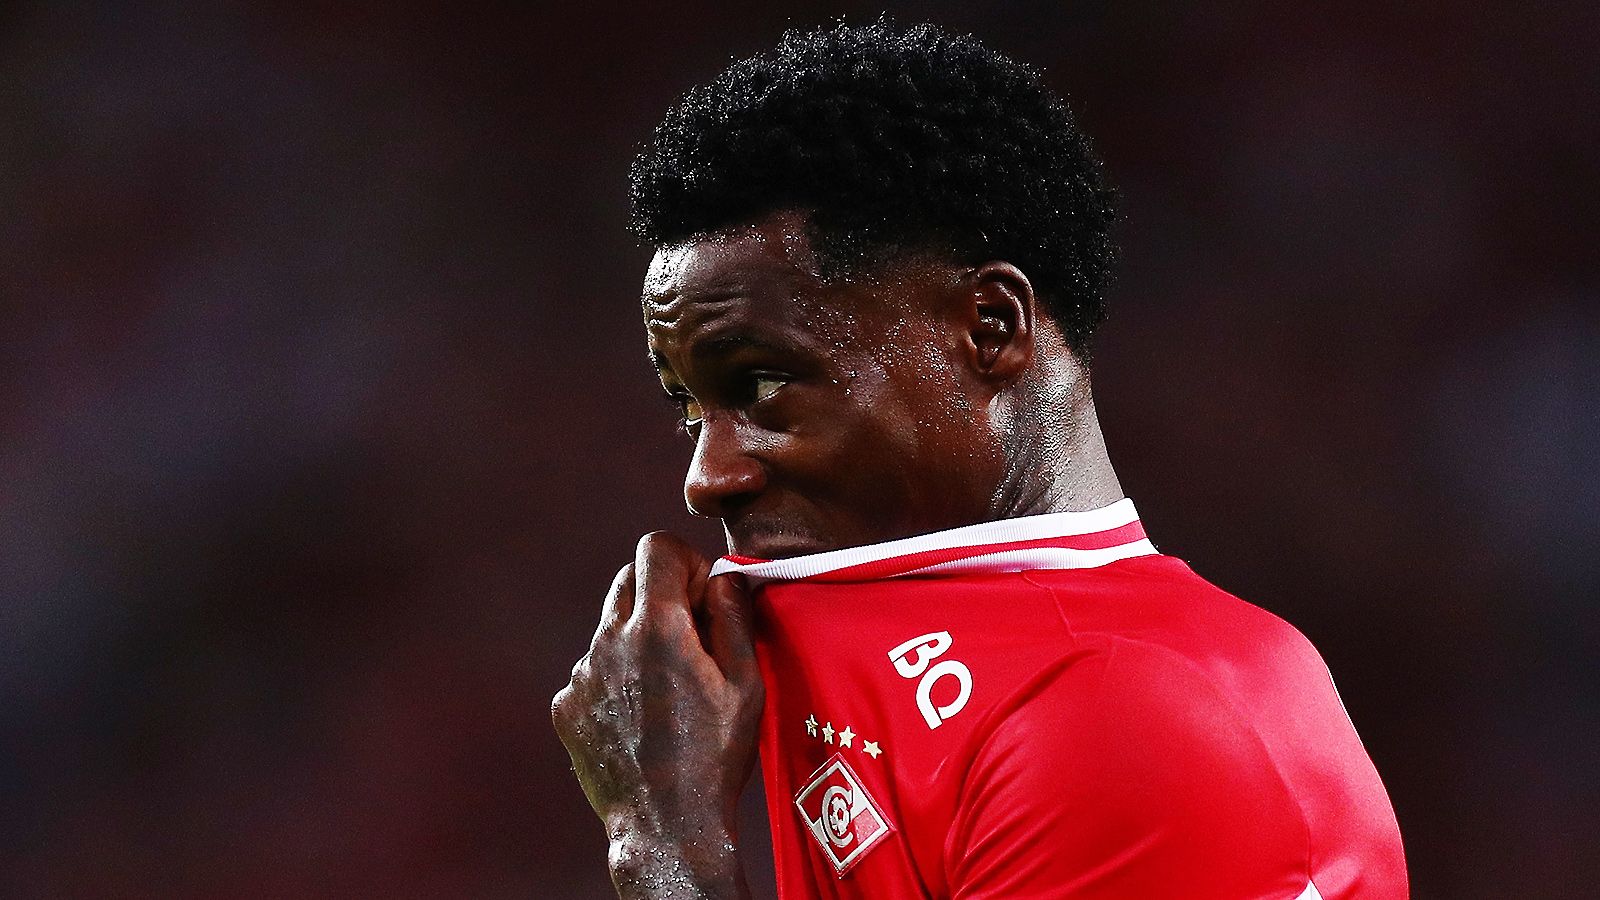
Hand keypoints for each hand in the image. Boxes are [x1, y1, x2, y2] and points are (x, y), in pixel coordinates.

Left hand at [552, 532, 762, 899]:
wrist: (666, 827)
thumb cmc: (715, 757)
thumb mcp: (747, 683)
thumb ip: (733, 615)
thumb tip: (722, 575)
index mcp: (657, 629)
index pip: (656, 547)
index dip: (686, 563)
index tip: (702, 598)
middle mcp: (608, 642)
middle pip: (628, 578)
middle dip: (661, 593)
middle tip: (689, 638)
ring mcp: (581, 675)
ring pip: (609, 627)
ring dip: (637, 639)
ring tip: (667, 692)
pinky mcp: (565, 706)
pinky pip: (592, 670)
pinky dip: (616, 678)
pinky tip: (642, 719)